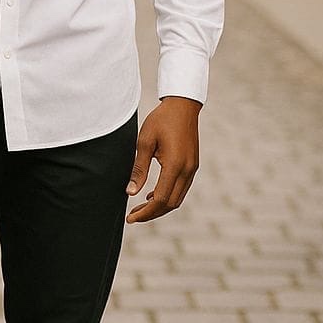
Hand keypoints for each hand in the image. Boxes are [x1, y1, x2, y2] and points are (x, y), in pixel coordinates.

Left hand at [126, 96, 200, 223]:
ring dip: (160, 206)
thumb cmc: (160, 120)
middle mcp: (187, 170)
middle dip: (151, 213)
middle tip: (132, 216)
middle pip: (171, 204)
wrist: (182, 105)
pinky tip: (153, 195)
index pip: (161, 199)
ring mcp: (192, 168)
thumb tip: (130, 192)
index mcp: (175, 165)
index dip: (145, 212)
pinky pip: (181, 188)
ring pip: (177, 198)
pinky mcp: (193, 165)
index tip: (130, 217)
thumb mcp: (144, 142)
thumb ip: (139, 169)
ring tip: (140, 207)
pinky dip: (168, 196)